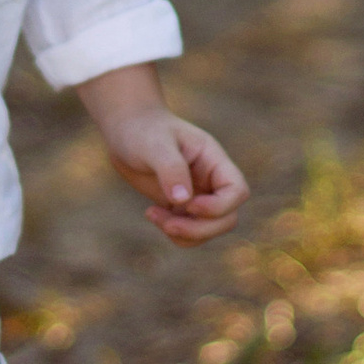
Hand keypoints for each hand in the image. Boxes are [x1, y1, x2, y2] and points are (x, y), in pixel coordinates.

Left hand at [80, 74, 247, 243]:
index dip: (219, 207)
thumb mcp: (154, 144)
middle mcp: (211, 181)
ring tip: (154, 215)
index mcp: (214, 160)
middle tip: (168, 224)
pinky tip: (151, 214)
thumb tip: (182, 201)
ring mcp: (198, 196)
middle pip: (227, 218)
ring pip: (209, 230)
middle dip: (200, 229)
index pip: (237, 191)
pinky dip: (174, 233)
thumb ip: (171, 169)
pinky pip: (189, 233)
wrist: (126, 130)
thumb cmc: (143, 130)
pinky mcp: (181, 207)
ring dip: (185, 234)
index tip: (189, 205)